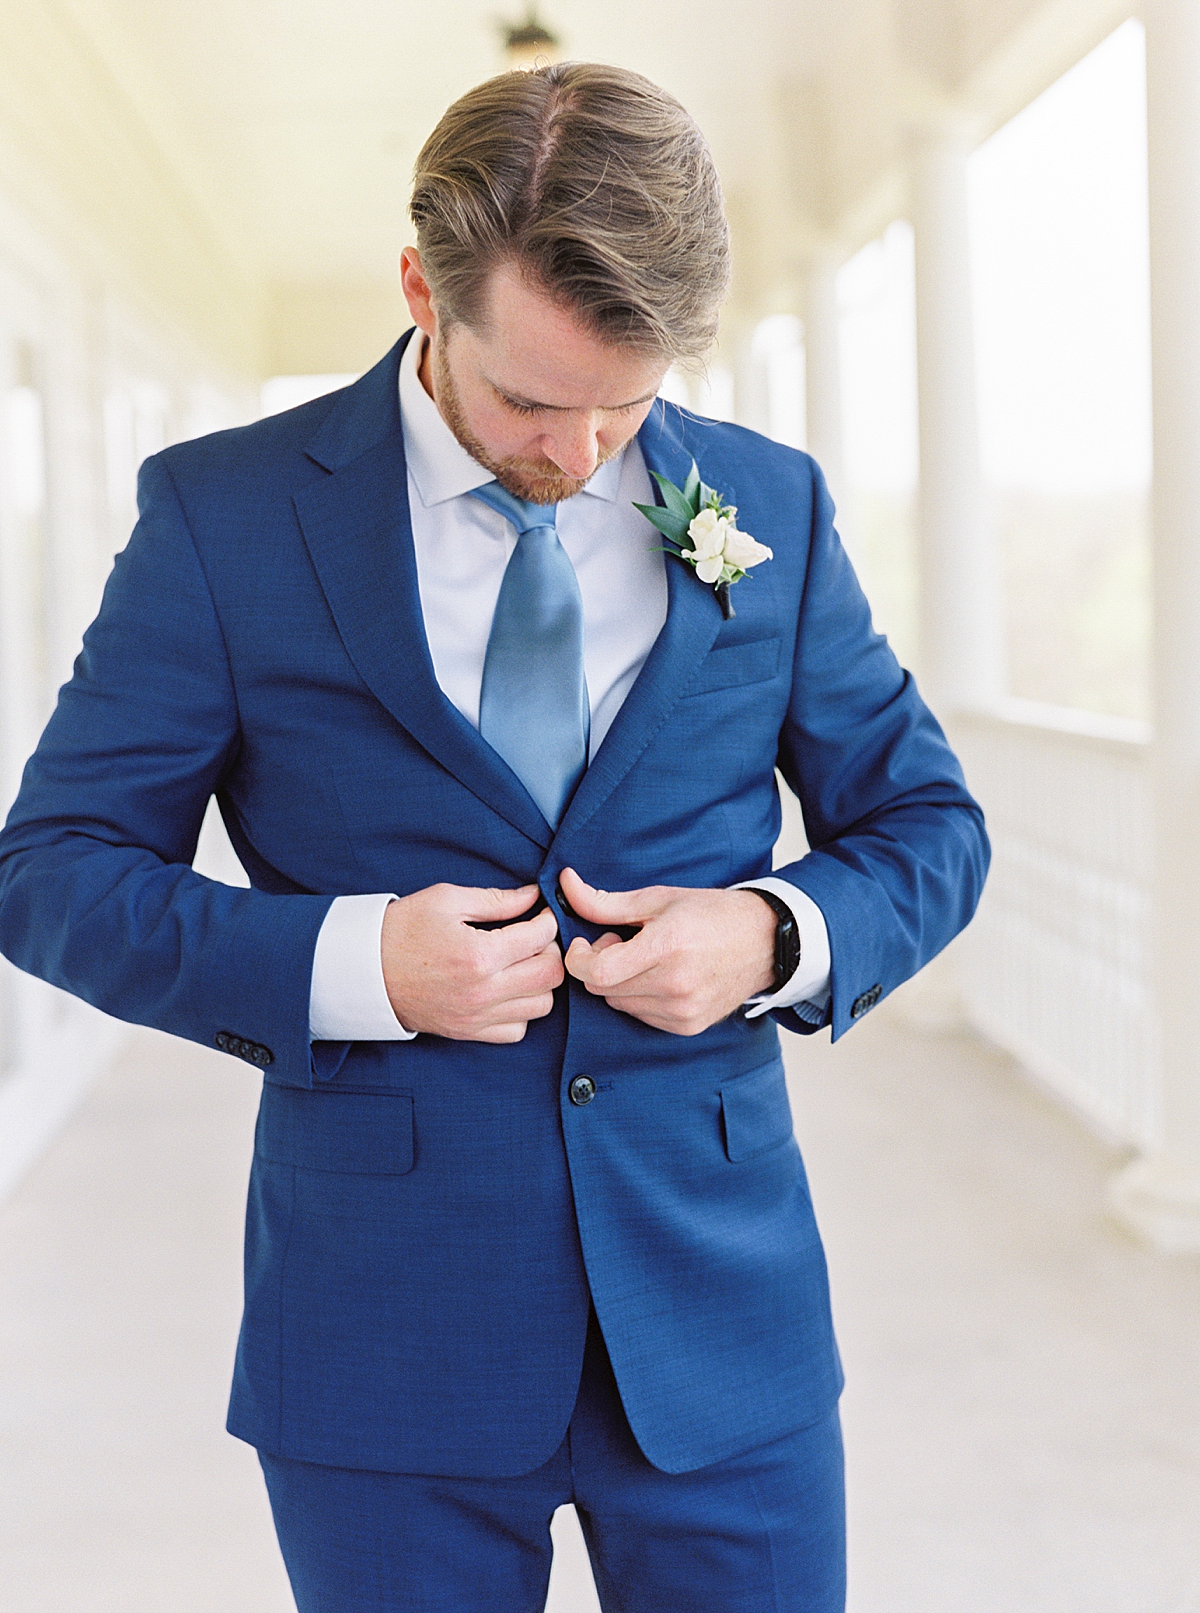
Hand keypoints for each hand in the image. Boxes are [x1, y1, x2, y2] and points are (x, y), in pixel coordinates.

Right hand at [381, 884, 563, 1043]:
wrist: (363, 971)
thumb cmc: (401, 929)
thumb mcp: (446, 900)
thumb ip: (496, 899)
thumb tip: (533, 896)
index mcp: (479, 954)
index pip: (541, 938)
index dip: (549, 919)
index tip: (543, 911)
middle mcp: (483, 991)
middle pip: (550, 975)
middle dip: (552, 950)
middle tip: (536, 936)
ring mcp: (477, 1016)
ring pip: (542, 1006)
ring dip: (541, 982)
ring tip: (524, 962)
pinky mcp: (469, 1032)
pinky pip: (518, 1030)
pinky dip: (522, 1011)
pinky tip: (509, 989)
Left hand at [559, 867, 776, 1036]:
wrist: (763, 942)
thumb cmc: (710, 913)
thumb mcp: (657, 899)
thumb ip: (604, 902)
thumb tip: (564, 885)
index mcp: (666, 947)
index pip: (597, 971)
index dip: (578, 958)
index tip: (583, 942)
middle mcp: (674, 985)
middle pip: (602, 989)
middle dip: (599, 965)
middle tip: (620, 943)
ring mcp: (682, 1011)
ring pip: (619, 1004)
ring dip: (618, 983)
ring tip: (644, 959)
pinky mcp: (687, 1026)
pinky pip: (640, 1016)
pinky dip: (638, 998)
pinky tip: (659, 977)